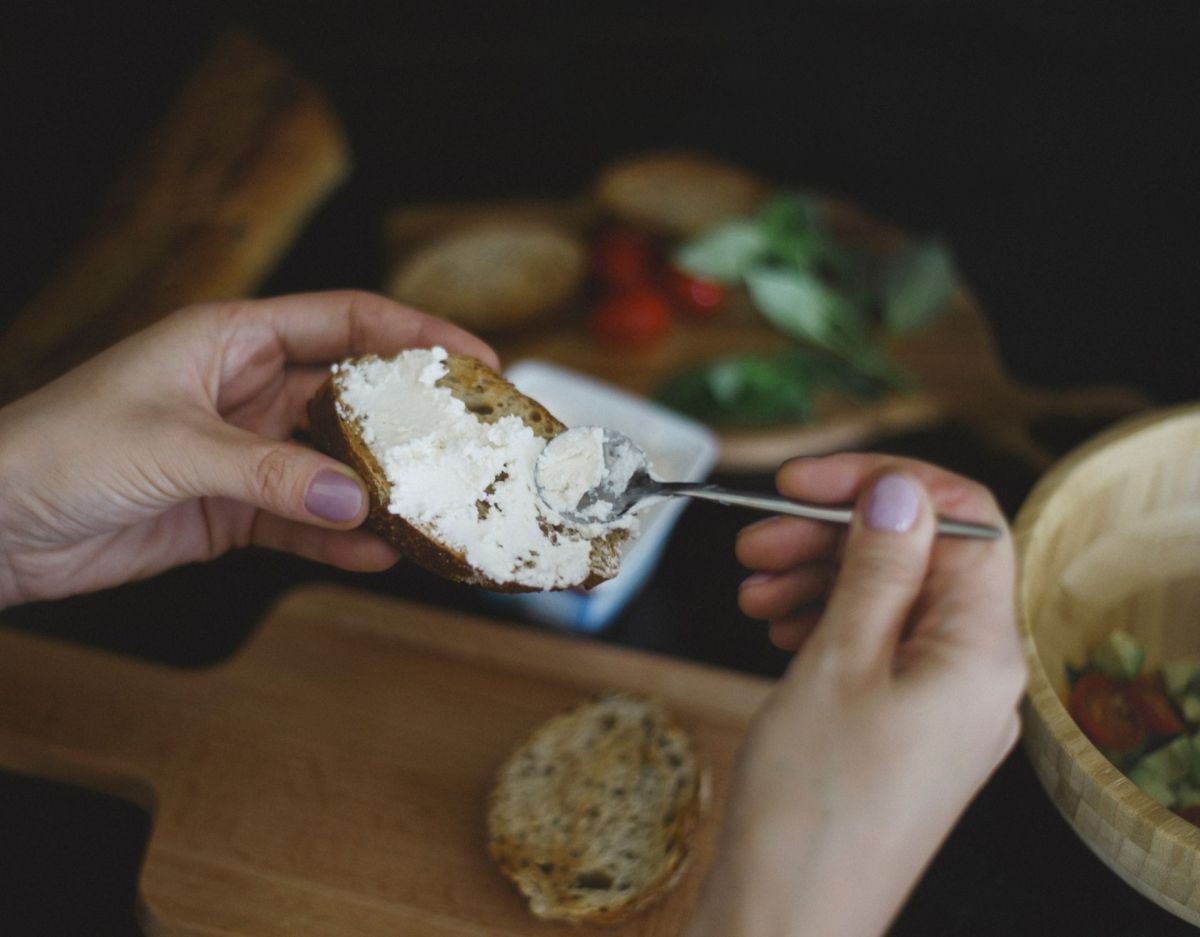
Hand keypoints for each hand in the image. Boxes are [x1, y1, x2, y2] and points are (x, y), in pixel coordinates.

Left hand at [0, 291, 497, 608]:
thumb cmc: (57, 450)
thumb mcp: (172, 448)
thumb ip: (269, 473)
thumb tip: (358, 502)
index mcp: (233, 340)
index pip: (344, 321)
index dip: (415, 334)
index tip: (476, 358)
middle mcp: (247, 391)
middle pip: (351, 398)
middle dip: (411, 421)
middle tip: (472, 444)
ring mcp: (244, 455)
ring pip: (334, 466)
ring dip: (382, 491)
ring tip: (439, 511)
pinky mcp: (231, 512)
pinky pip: (303, 522)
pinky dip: (339, 539)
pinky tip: (379, 554)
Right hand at [688, 455, 1025, 936]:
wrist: (788, 916)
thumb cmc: (811, 806)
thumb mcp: (837, 662)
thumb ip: (876, 568)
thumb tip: (900, 493)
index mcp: (981, 653)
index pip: (963, 523)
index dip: (886, 486)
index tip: (807, 481)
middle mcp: (976, 676)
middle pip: (921, 561)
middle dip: (836, 536)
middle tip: (758, 536)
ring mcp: (942, 706)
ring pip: (891, 603)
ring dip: (821, 578)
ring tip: (753, 589)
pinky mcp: (907, 729)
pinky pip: (877, 648)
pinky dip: (826, 623)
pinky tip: (778, 626)